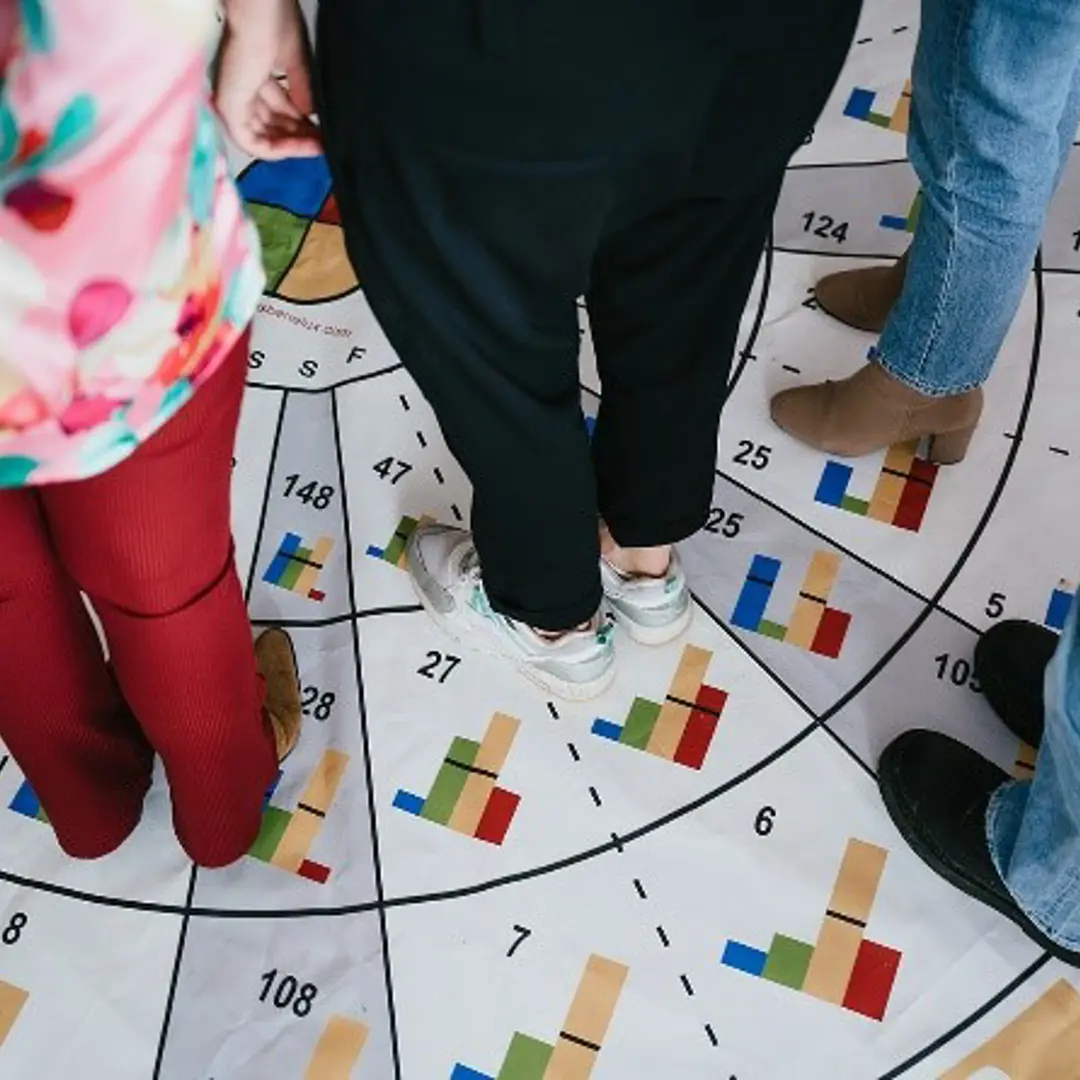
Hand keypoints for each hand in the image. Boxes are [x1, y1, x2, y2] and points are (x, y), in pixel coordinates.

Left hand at [213, 0, 321, 159]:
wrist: (262, 13)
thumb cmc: (275, 24)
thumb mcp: (297, 64)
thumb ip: (303, 92)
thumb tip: (313, 116)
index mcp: (253, 73)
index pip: (277, 110)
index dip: (302, 124)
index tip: (324, 133)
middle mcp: (241, 87)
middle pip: (272, 126)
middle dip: (300, 138)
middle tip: (326, 143)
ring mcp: (233, 100)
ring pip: (264, 138)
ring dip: (294, 147)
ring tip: (319, 147)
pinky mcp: (229, 109)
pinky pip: (253, 144)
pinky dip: (280, 150)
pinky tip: (303, 147)